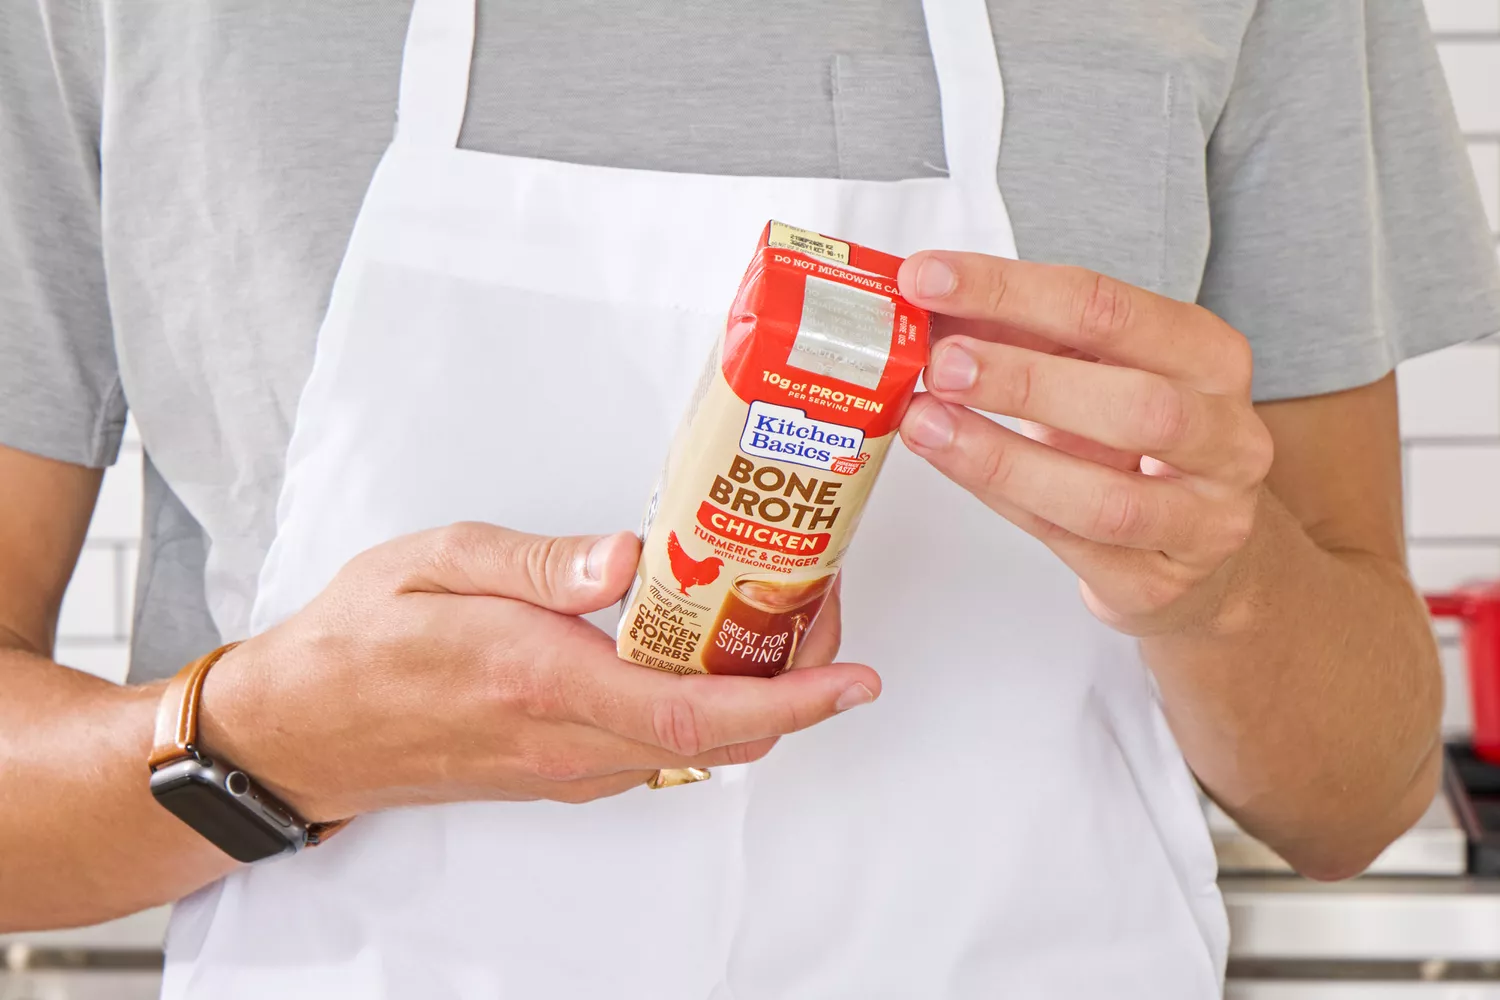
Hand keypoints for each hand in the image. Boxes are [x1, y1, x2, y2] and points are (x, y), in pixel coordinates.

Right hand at [199, 524, 876, 820]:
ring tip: (777, 614)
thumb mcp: (438, 563)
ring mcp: (568, 765)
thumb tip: (628, 556)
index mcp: (543, 679)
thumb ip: (541, 563)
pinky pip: (659, 749)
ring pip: (696, 749)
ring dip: (758, 696)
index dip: (789, 701)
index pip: (693, 712)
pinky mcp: (561, 768)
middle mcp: (568, 739)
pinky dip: (709, 707)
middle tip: (828, 612)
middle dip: (798, 686)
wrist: (304, 728)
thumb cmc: (361, 641)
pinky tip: (708, 648)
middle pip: (720, 738)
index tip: (853, 678)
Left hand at [896, 252, 1274, 636]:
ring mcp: (1204, 520)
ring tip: (926, 425)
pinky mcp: (1161, 585)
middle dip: (1026, 381)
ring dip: (1005, 459)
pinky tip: (955, 467)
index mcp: (1210, 358)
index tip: (929, 278)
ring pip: (1109, 499)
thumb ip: (1019, 334)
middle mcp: (1228, 438)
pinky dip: (1006, 501)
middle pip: (1138, 405)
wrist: (1195, 549)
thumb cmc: (1132, 442)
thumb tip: (928, 302)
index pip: (1110, 309)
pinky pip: (1075, 546)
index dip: (1012, 290)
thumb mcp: (1090, 371)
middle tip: (939, 364)